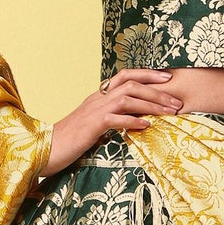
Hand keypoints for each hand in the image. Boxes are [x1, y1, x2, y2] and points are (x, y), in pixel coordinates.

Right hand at [40, 70, 181, 179]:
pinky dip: (133, 120)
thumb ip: (111, 118)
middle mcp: (97, 98)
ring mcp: (94, 110)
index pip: (126, 75)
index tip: (168, 78)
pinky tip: (147, 125)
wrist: (46, 149)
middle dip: (158, 91)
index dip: (148, 74)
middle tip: (177, 100)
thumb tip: (133, 121)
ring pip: (128, 98)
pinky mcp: (91, 125)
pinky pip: (115, 119)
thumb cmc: (71, 141)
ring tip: (170, 112)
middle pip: (131, 84)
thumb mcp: (94, 125)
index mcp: (98, 96)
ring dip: (152, 104)